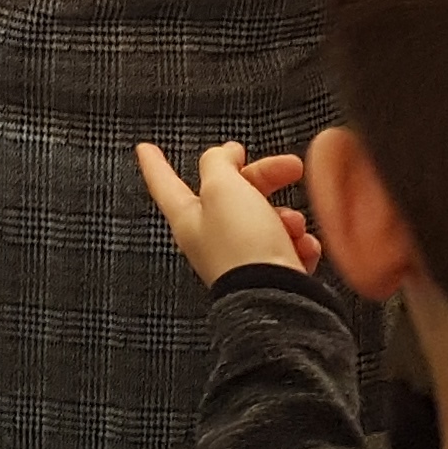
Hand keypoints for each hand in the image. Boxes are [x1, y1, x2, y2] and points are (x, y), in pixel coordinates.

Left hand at [136, 140, 322, 281]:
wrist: (278, 300)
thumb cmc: (244, 246)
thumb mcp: (223, 188)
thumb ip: (217, 163)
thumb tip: (223, 155)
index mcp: (188, 218)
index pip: (164, 183)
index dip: (155, 163)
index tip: (144, 147)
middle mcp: (211, 239)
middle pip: (231, 192)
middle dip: (262, 177)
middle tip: (290, 166)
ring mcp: (241, 258)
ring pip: (265, 217)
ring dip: (286, 214)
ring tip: (294, 225)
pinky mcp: (269, 274)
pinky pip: (286, 245)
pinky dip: (298, 241)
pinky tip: (303, 246)